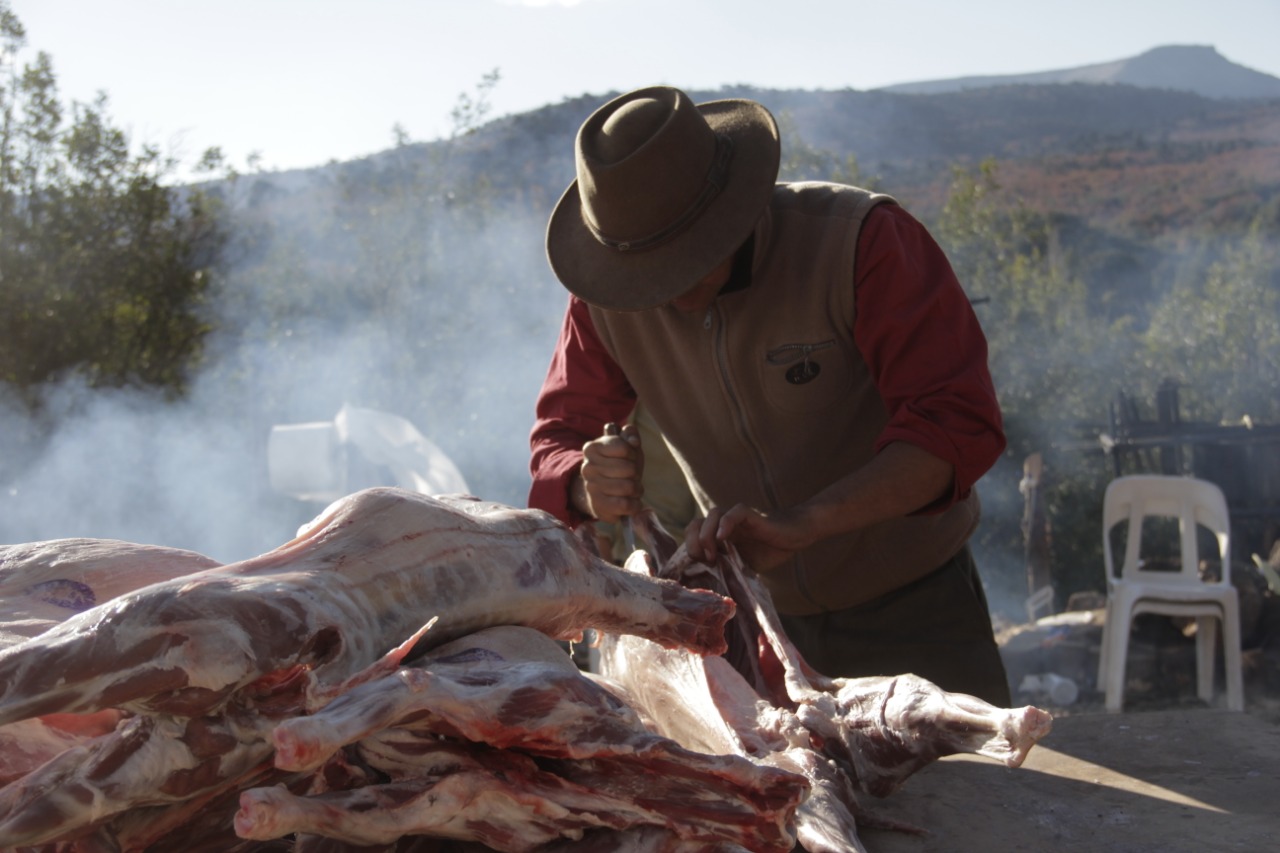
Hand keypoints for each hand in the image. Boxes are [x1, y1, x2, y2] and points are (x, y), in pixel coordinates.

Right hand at [571, 423, 642, 523]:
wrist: (604, 493)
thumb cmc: (619, 465)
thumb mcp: (626, 445)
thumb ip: (630, 433)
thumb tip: (633, 441)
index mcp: (592, 448)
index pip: (624, 448)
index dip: (632, 453)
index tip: (628, 458)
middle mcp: (587, 467)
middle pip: (629, 469)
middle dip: (636, 473)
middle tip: (631, 476)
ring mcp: (591, 487)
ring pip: (629, 487)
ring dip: (637, 489)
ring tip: (632, 488)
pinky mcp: (598, 506)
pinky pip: (626, 505)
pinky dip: (635, 504)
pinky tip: (632, 501)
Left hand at [683, 503, 811, 573]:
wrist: (792, 538)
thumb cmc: (767, 552)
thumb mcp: (741, 566)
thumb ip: (725, 570)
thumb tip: (709, 592)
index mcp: (718, 535)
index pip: (692, 534)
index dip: (690, 548)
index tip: (698, 566)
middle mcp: (723, 524)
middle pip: (696, 524)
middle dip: (694, 542)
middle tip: (704, 560)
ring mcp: (735, 518)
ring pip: (712, 515)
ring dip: (706, 534)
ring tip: (712, 554)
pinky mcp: (750, 515)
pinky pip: (734, 513)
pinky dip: (725, 523)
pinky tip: (723, 538)